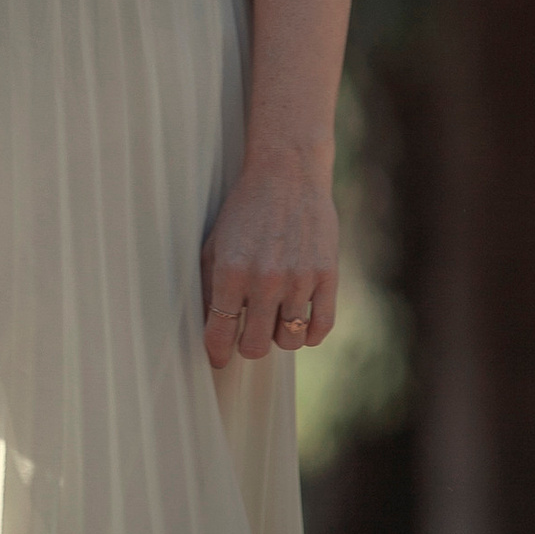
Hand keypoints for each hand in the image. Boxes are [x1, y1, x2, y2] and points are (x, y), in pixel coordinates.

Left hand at [200, 158, 338, 367]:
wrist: (287, 175)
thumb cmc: (245, 210)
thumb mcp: (214, 244)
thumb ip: (207, 286)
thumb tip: (207, 325)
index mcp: (230, 272)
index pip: (219, 333)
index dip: (216, 353)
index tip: (217, 358)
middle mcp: (264, 280)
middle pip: (255, 345)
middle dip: (247, 346)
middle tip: (246, 336)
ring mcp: (299, 279)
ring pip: (289, 341)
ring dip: (279, 338)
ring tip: (273, 322)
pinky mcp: (327, 275)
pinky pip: (321, 326)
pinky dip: (309, 335)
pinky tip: (300, 325)